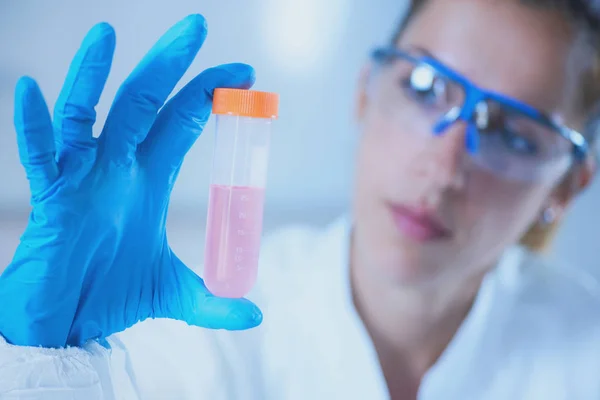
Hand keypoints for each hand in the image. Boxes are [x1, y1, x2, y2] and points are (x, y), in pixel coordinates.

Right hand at [0, 14, 261, 347]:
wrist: (66, 325)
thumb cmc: (111, 296)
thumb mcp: (172, 294)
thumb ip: (213, 299)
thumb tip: (257, 314)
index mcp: (148, 181)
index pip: (181, 122)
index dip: (209, 95)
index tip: (245, 73)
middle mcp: (117, 169)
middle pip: (143, 103)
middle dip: (169, 64)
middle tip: (198, 25)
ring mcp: (81, 179)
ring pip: (87, 115)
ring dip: (95, 75)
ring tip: (106, 32)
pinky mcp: (51, 200)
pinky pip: (39, 157)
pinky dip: (33, 125)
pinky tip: (30, 90)